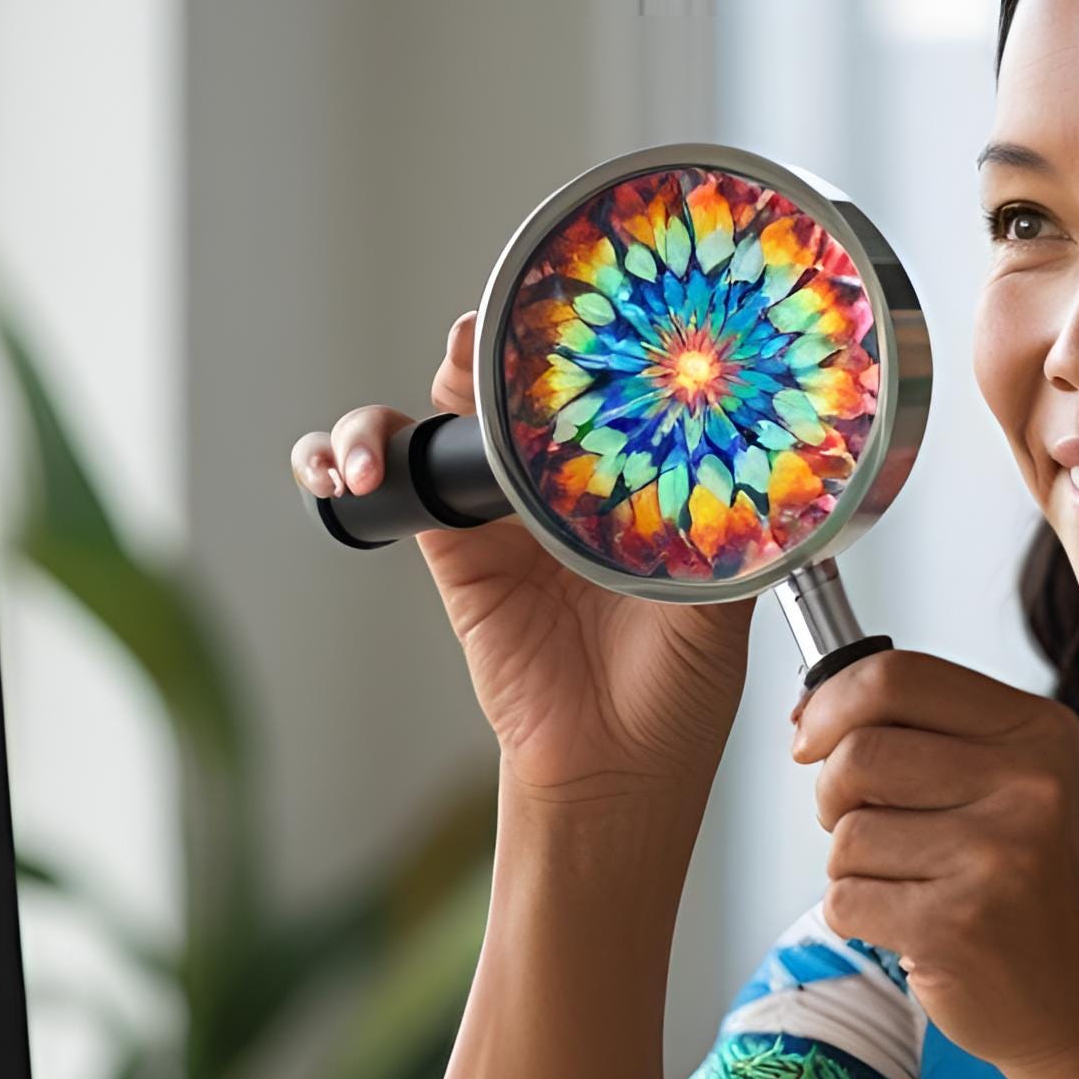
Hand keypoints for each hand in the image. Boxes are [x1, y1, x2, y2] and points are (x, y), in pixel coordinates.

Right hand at [290, 310, 758, 800]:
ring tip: (420, 409)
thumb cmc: (679, 689)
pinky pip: (389, 488)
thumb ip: (722, 525)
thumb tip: (733, 454)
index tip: (561, 308)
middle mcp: (561, 482)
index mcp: (629, 477)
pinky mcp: (451, 550)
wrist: (619, 770)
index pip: (593, 381)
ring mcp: (501, 512)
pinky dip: (345, 460)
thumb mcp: (722, 596)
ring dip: (418, 396)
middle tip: (482, 339)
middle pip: (508, 380)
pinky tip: (348, 470)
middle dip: (488, 344)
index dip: (571, 338)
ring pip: (439, 418)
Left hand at [790, 648, 1078, 1078]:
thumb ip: (927, 734)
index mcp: (1039, 731)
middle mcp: (1029, 785)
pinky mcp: (957, 926)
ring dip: (853, 864)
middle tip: (867, 825)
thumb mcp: (1012, 784)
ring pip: (846, 833)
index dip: (831, 702)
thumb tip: (807, 710)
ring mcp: (997, 857)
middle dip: (834, 794)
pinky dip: (858, 916)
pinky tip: (913, 927)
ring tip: (911, 885)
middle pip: (859, 753)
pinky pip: (845, 898)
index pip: (898, 676)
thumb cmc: (1028, 886)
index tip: (811, 735)